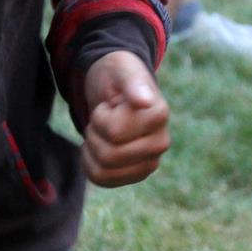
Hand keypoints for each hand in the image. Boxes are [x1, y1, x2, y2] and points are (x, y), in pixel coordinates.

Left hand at [81, 51, 169, 187]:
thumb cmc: (117, 76)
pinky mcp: (136, 174)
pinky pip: (103, 180)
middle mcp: (161, 143)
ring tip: (102, 130)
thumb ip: (132, 84)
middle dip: (95, 133)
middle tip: (103, 118)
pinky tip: (97, 147)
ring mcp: (150, 162)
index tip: (111, 105)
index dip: (101, 117)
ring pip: (103, 171)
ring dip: (92, 148)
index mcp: (160, 115)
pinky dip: (90, 163)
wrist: (114, 89)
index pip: (113, 133)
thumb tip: (145, 101)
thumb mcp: (121, 70)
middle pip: (108, 156)